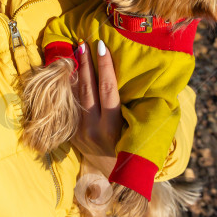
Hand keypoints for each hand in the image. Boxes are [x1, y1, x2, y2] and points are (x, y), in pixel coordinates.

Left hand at [69, 39, 122, 177]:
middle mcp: (93, 129)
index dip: (104, 67)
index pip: (108, 90)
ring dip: (76, 71)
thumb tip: (148, 76)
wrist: (112, 174)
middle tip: (85, 42)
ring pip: (75, 94)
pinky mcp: (69, 132)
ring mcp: (78, 131)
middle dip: (87, 63)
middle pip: (88, 89)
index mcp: (112, 127)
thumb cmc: (131, 145)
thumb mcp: (135, 128)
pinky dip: (68, 85)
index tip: (102, 46)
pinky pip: (68, 104)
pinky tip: (69, 69)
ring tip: (76, 50)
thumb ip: (133, 105)